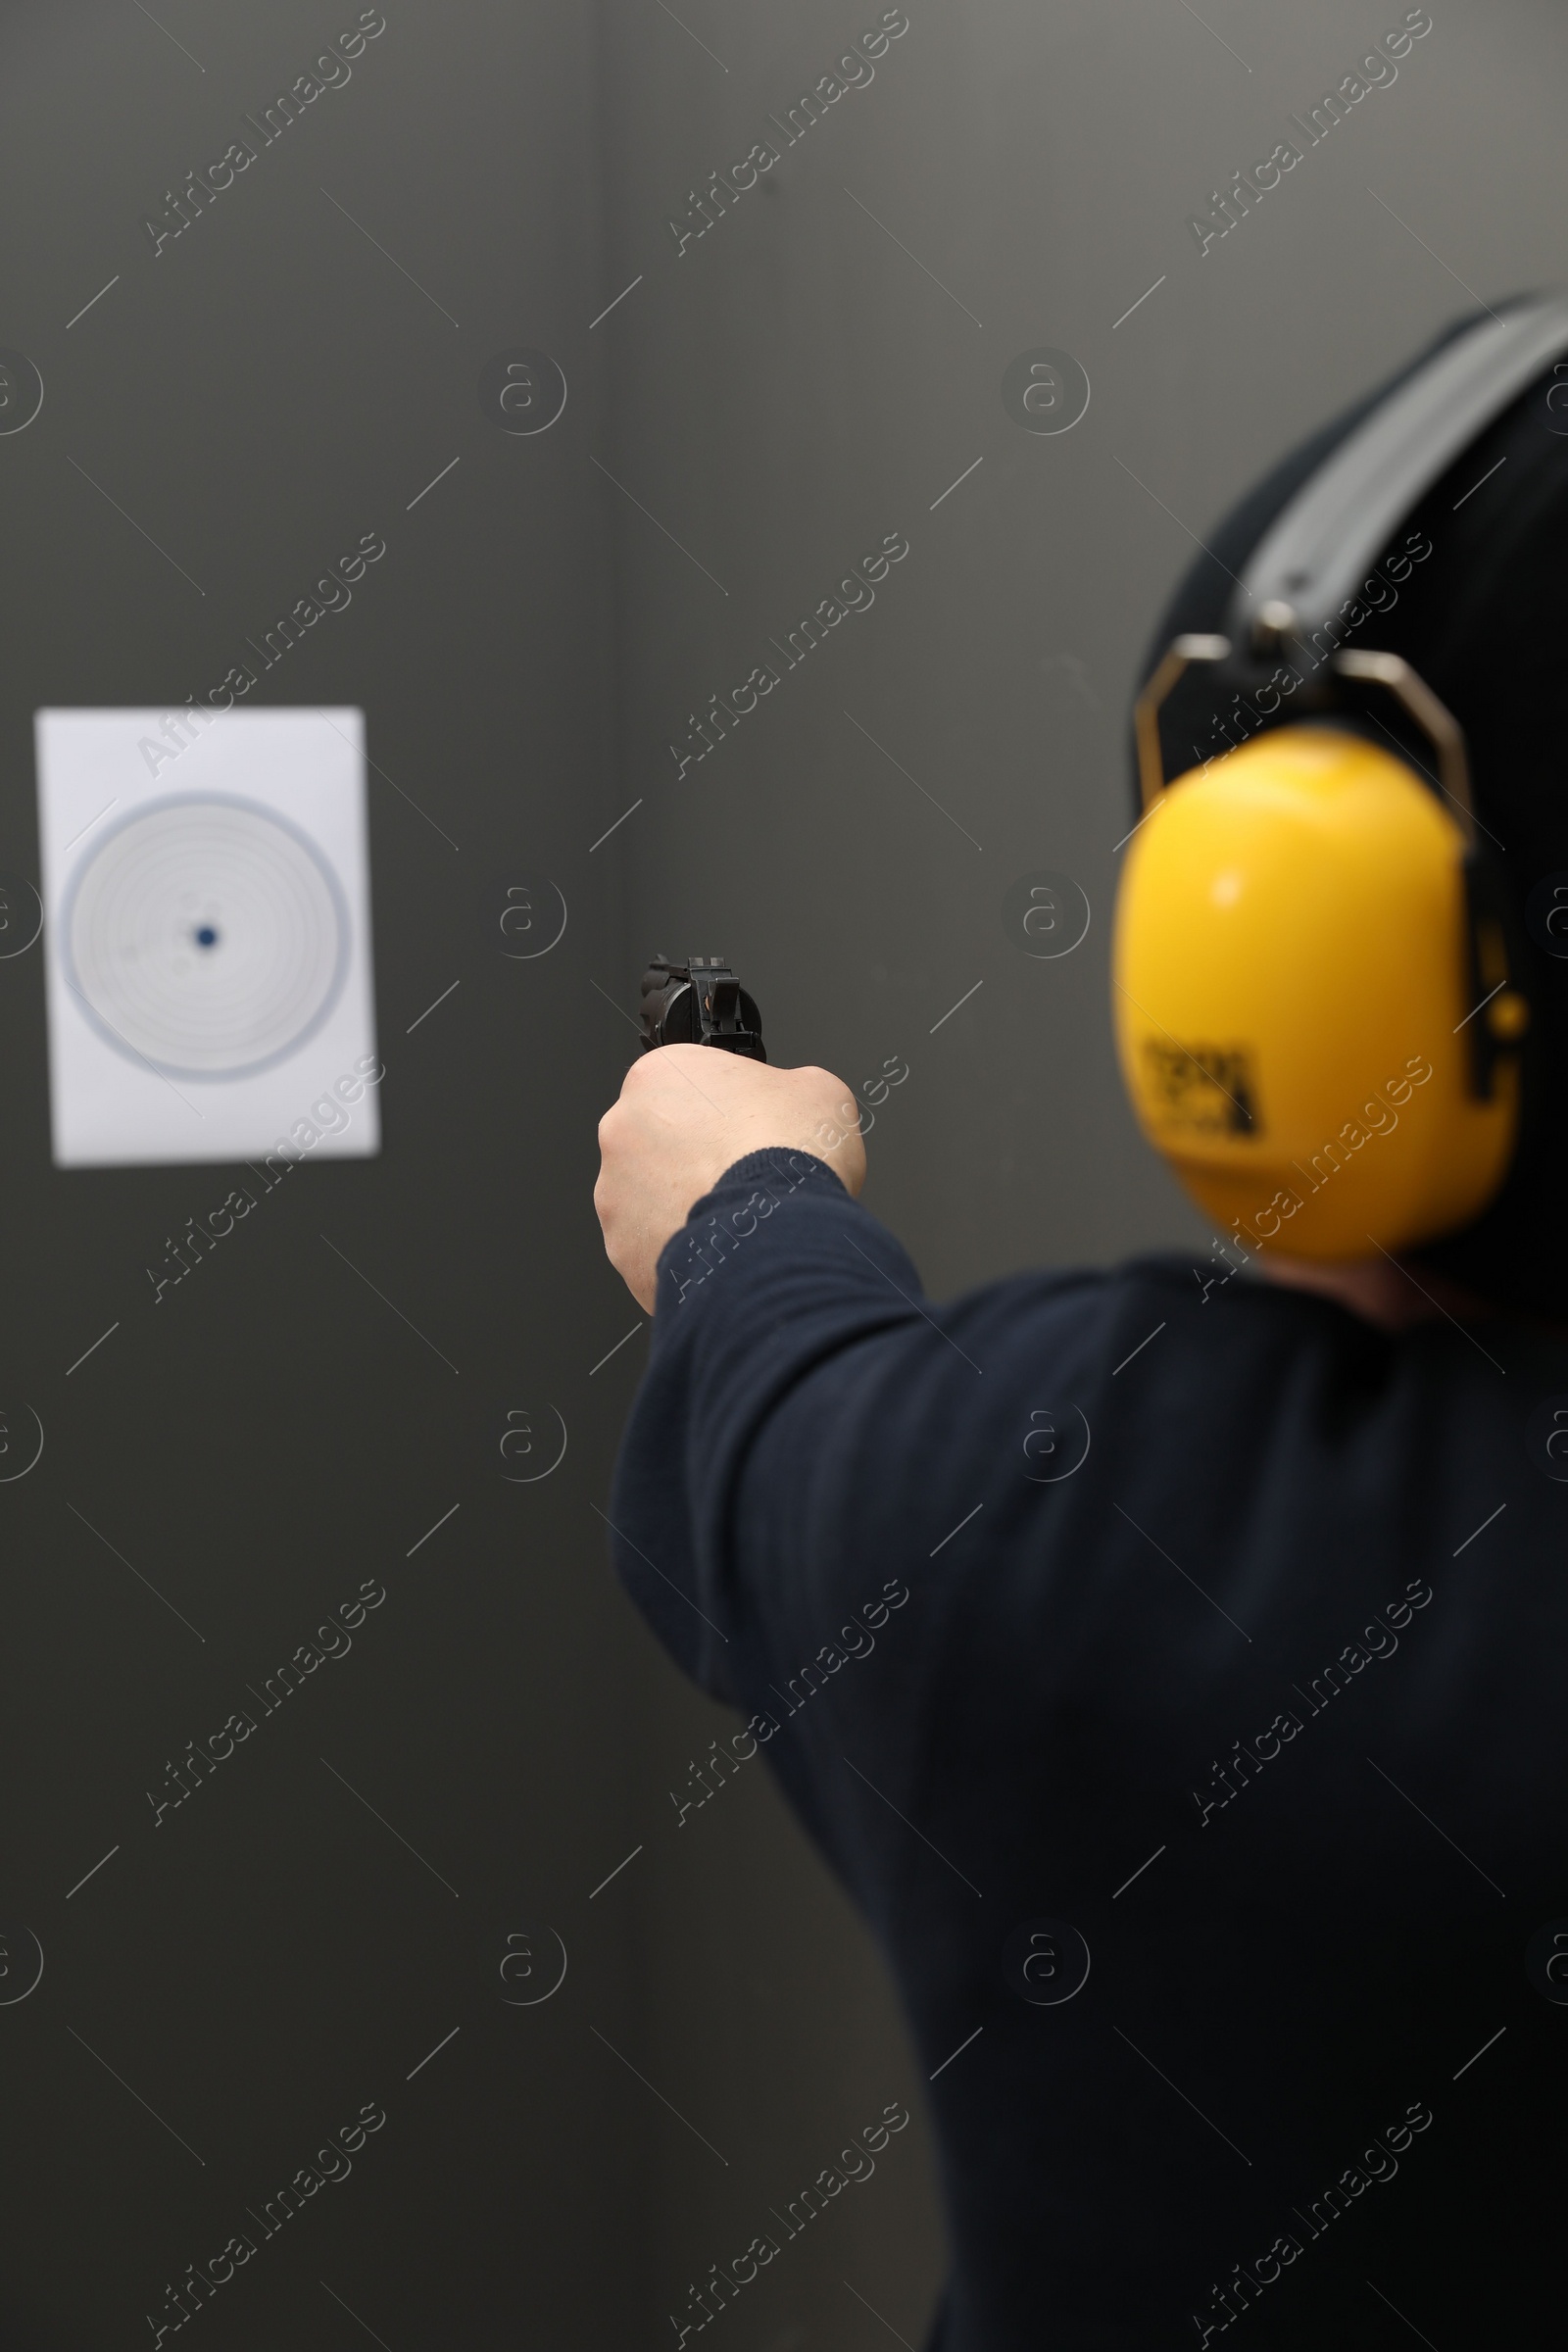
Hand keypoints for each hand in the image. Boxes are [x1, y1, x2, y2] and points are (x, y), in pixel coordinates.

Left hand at [595, 1046, 866, 1309]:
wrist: (782, 1232)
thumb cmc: (789, 1156)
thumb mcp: (816, 1090)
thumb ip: (788, 1088)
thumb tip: (790, 1104)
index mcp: (659, 1075)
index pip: (686, 1083)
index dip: (724, 1107)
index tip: (746, 1125)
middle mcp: (623, 1130)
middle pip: (659, 1141)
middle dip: (696, 1157)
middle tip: (741, 1173)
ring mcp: (616, 1194)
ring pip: (651, 1199)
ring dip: (685, 1205)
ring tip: (736, 1217)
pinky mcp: (623, 1249)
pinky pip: (653, 1246)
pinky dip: (684, 1250)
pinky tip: (723, 1249)